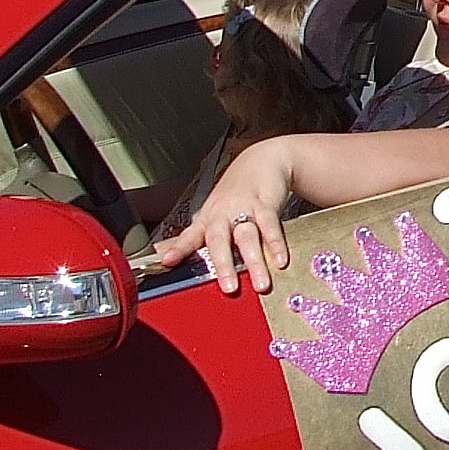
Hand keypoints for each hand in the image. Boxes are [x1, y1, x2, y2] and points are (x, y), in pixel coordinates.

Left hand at [152, 139, 295, 295]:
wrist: (261, 161)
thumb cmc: (235, 193)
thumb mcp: (214, 213)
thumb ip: (199, 237)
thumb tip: (168, 257)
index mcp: (207, 219)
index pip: (189, 236)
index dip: (178, 249)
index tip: (168, 262)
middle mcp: (223, 214)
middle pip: (220, 240)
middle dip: (224, 265)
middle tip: (229, 288)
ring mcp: (244, 208)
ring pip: (247, 237)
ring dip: (255, 261)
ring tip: (262, 284)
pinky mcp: (266, 203)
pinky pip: (270, 225)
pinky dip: (276, 243)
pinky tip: (281, 259)